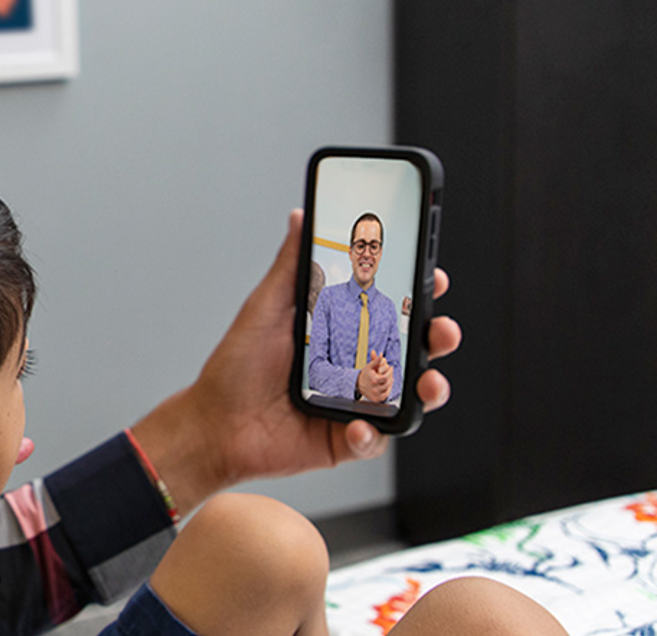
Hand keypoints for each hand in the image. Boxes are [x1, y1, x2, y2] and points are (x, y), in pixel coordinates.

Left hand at [129, 209, 460, 513]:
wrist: (215, 425)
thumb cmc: (237, 367)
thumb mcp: (265, 308)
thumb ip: (291, 266)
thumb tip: (301, 217)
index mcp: (340, 330)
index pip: (391, 308)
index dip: (419, 293)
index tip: (434, 276)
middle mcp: (354, 365)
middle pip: (414, 349)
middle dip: (439, 337)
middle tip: (442, 329)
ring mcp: (355, 402)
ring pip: (410, 395)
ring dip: (428, 388)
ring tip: (427, 382)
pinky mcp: (348, 439)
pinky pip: (376, 438)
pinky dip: (372, 433)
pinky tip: (357, 425)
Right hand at [357, 351, 393, 401]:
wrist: (359, 385)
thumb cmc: (365, 375)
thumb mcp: (369, 367)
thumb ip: (376, 360)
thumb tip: (381, 354)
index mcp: (373, 380)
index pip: (386, 377)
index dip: (390, 372)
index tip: (391, 368)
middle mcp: (375, 389)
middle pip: (388, 382)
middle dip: (390, 377)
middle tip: (390, 373)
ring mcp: (376, 395)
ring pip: (388, 388)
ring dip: (390, 382)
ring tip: (389, 378)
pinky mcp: (377, 399)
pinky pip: (386, 394)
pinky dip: (388, 389)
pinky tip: (386, 384)